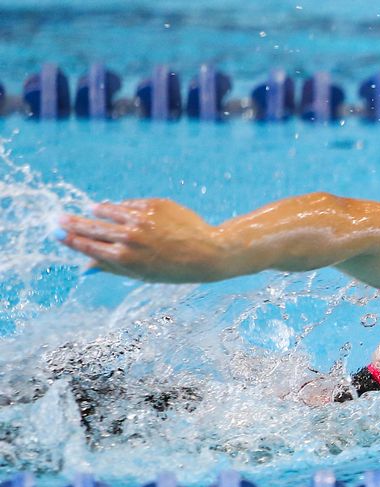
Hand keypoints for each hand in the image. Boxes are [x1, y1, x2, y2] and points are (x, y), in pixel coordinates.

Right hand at [58, 199, 226, 282]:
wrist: (208, 252)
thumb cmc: (174, 269)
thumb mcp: (141, 275)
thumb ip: (112, 268)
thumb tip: (84, 267)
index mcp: (124, 258)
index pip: (88, 245)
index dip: (70, 239)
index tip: (56, 233)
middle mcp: (130, 237)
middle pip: (92, 227)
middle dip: (73, 223)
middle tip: (58, 218)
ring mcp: (141, 219)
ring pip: (109, 210)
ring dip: (98, 211)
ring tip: (91, 210)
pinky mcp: (154, 205)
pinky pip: (129, 204)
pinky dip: (122, 207)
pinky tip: (118, 209)